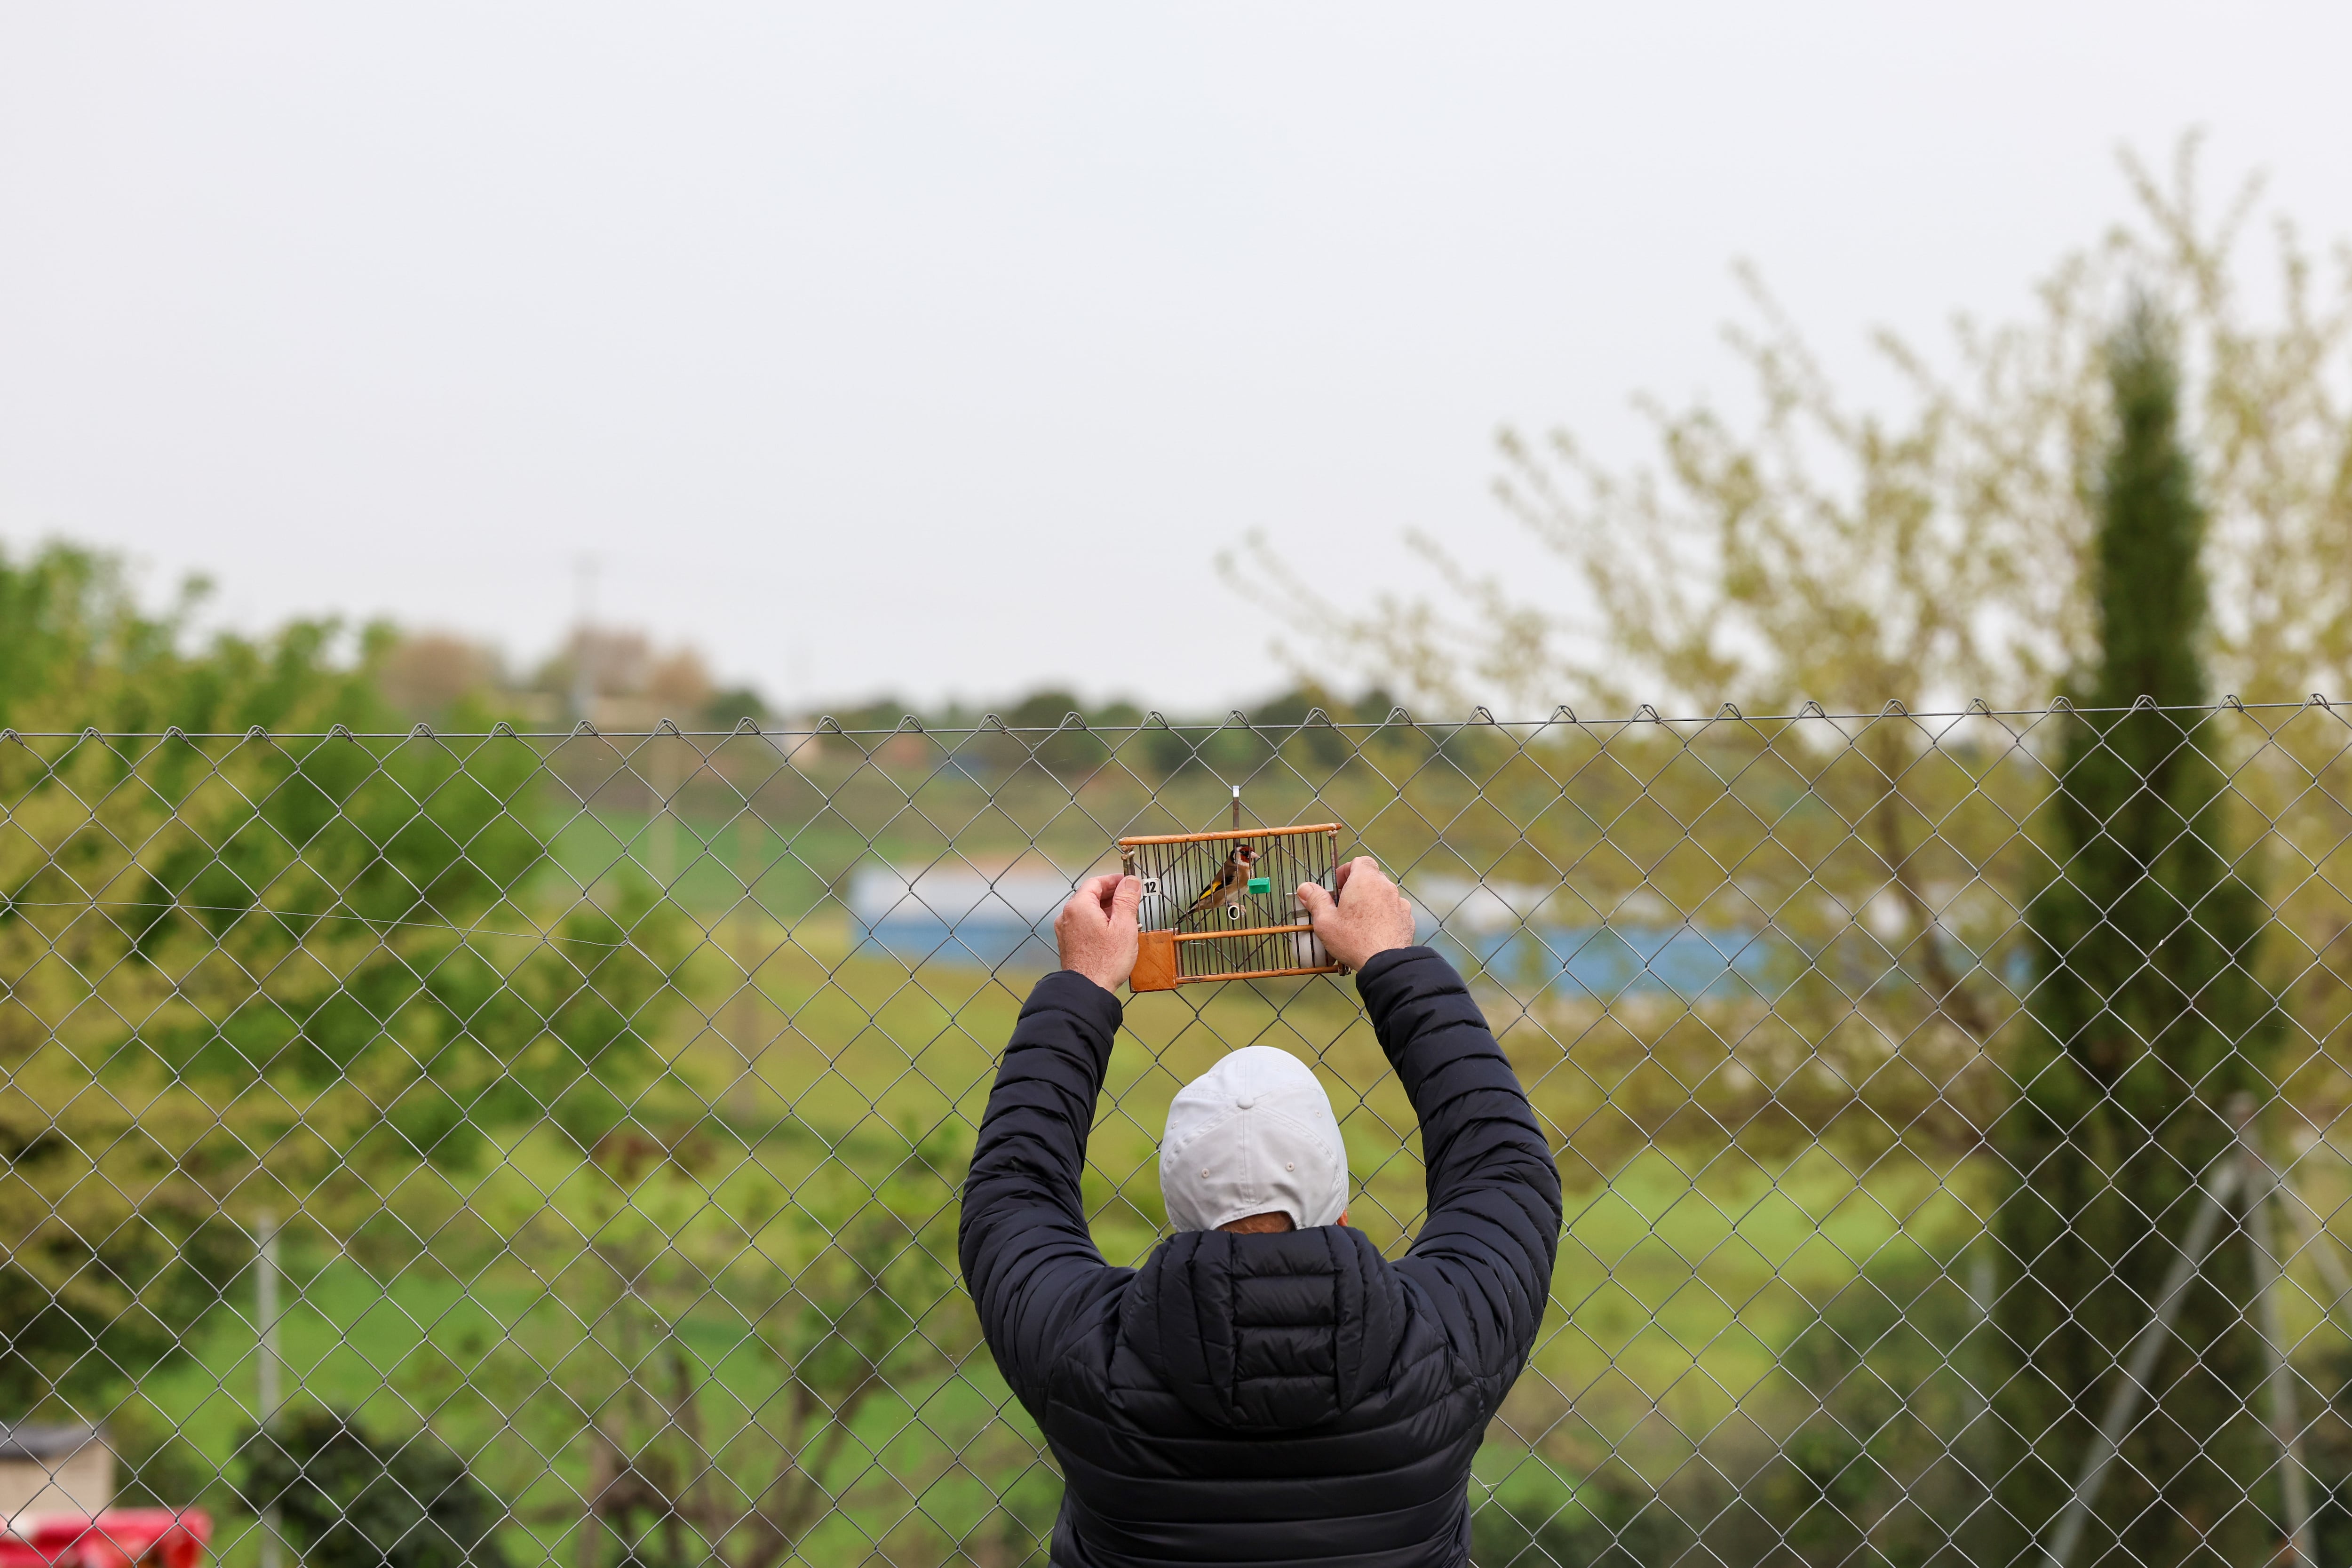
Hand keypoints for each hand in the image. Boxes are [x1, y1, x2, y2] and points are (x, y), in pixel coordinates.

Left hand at [1056, 874, 1141, 992]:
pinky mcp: (1068, 944)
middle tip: (1131, 900)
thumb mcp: (1124, 926)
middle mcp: (1067, 916)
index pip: (1096, 882)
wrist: (1087, 990)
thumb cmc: (1106, 961)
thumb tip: (1130, 881)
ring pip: (1087, 911)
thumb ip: (1127, 899)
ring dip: (1105, 910)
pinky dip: (1097, 922)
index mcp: (1079, 906)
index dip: (1114, 880)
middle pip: (1090, 896)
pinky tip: (1112, 933)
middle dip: (1112, 896)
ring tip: (1125, 918)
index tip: (1128, 883)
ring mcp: (1065, 930)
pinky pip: (1083, 925)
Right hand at [1296, 856, 1415, 969]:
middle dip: (1358, 887)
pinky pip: (1393, 911)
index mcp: (1365, 880)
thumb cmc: (1353, 940)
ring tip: (1359, 922)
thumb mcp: (1325, 921)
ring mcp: (1399, 903)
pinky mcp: (1407, 919)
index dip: (1347, 870)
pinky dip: (1384, 916)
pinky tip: (1374, 932)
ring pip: (1383, 895)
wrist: (1385, 963)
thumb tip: (1305, 887)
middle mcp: (1386, 887)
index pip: (1360, 861)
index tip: (1338, 887)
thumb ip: (1315, 900)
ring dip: (1371, 902)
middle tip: (1345, 905)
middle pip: (1371, 877)